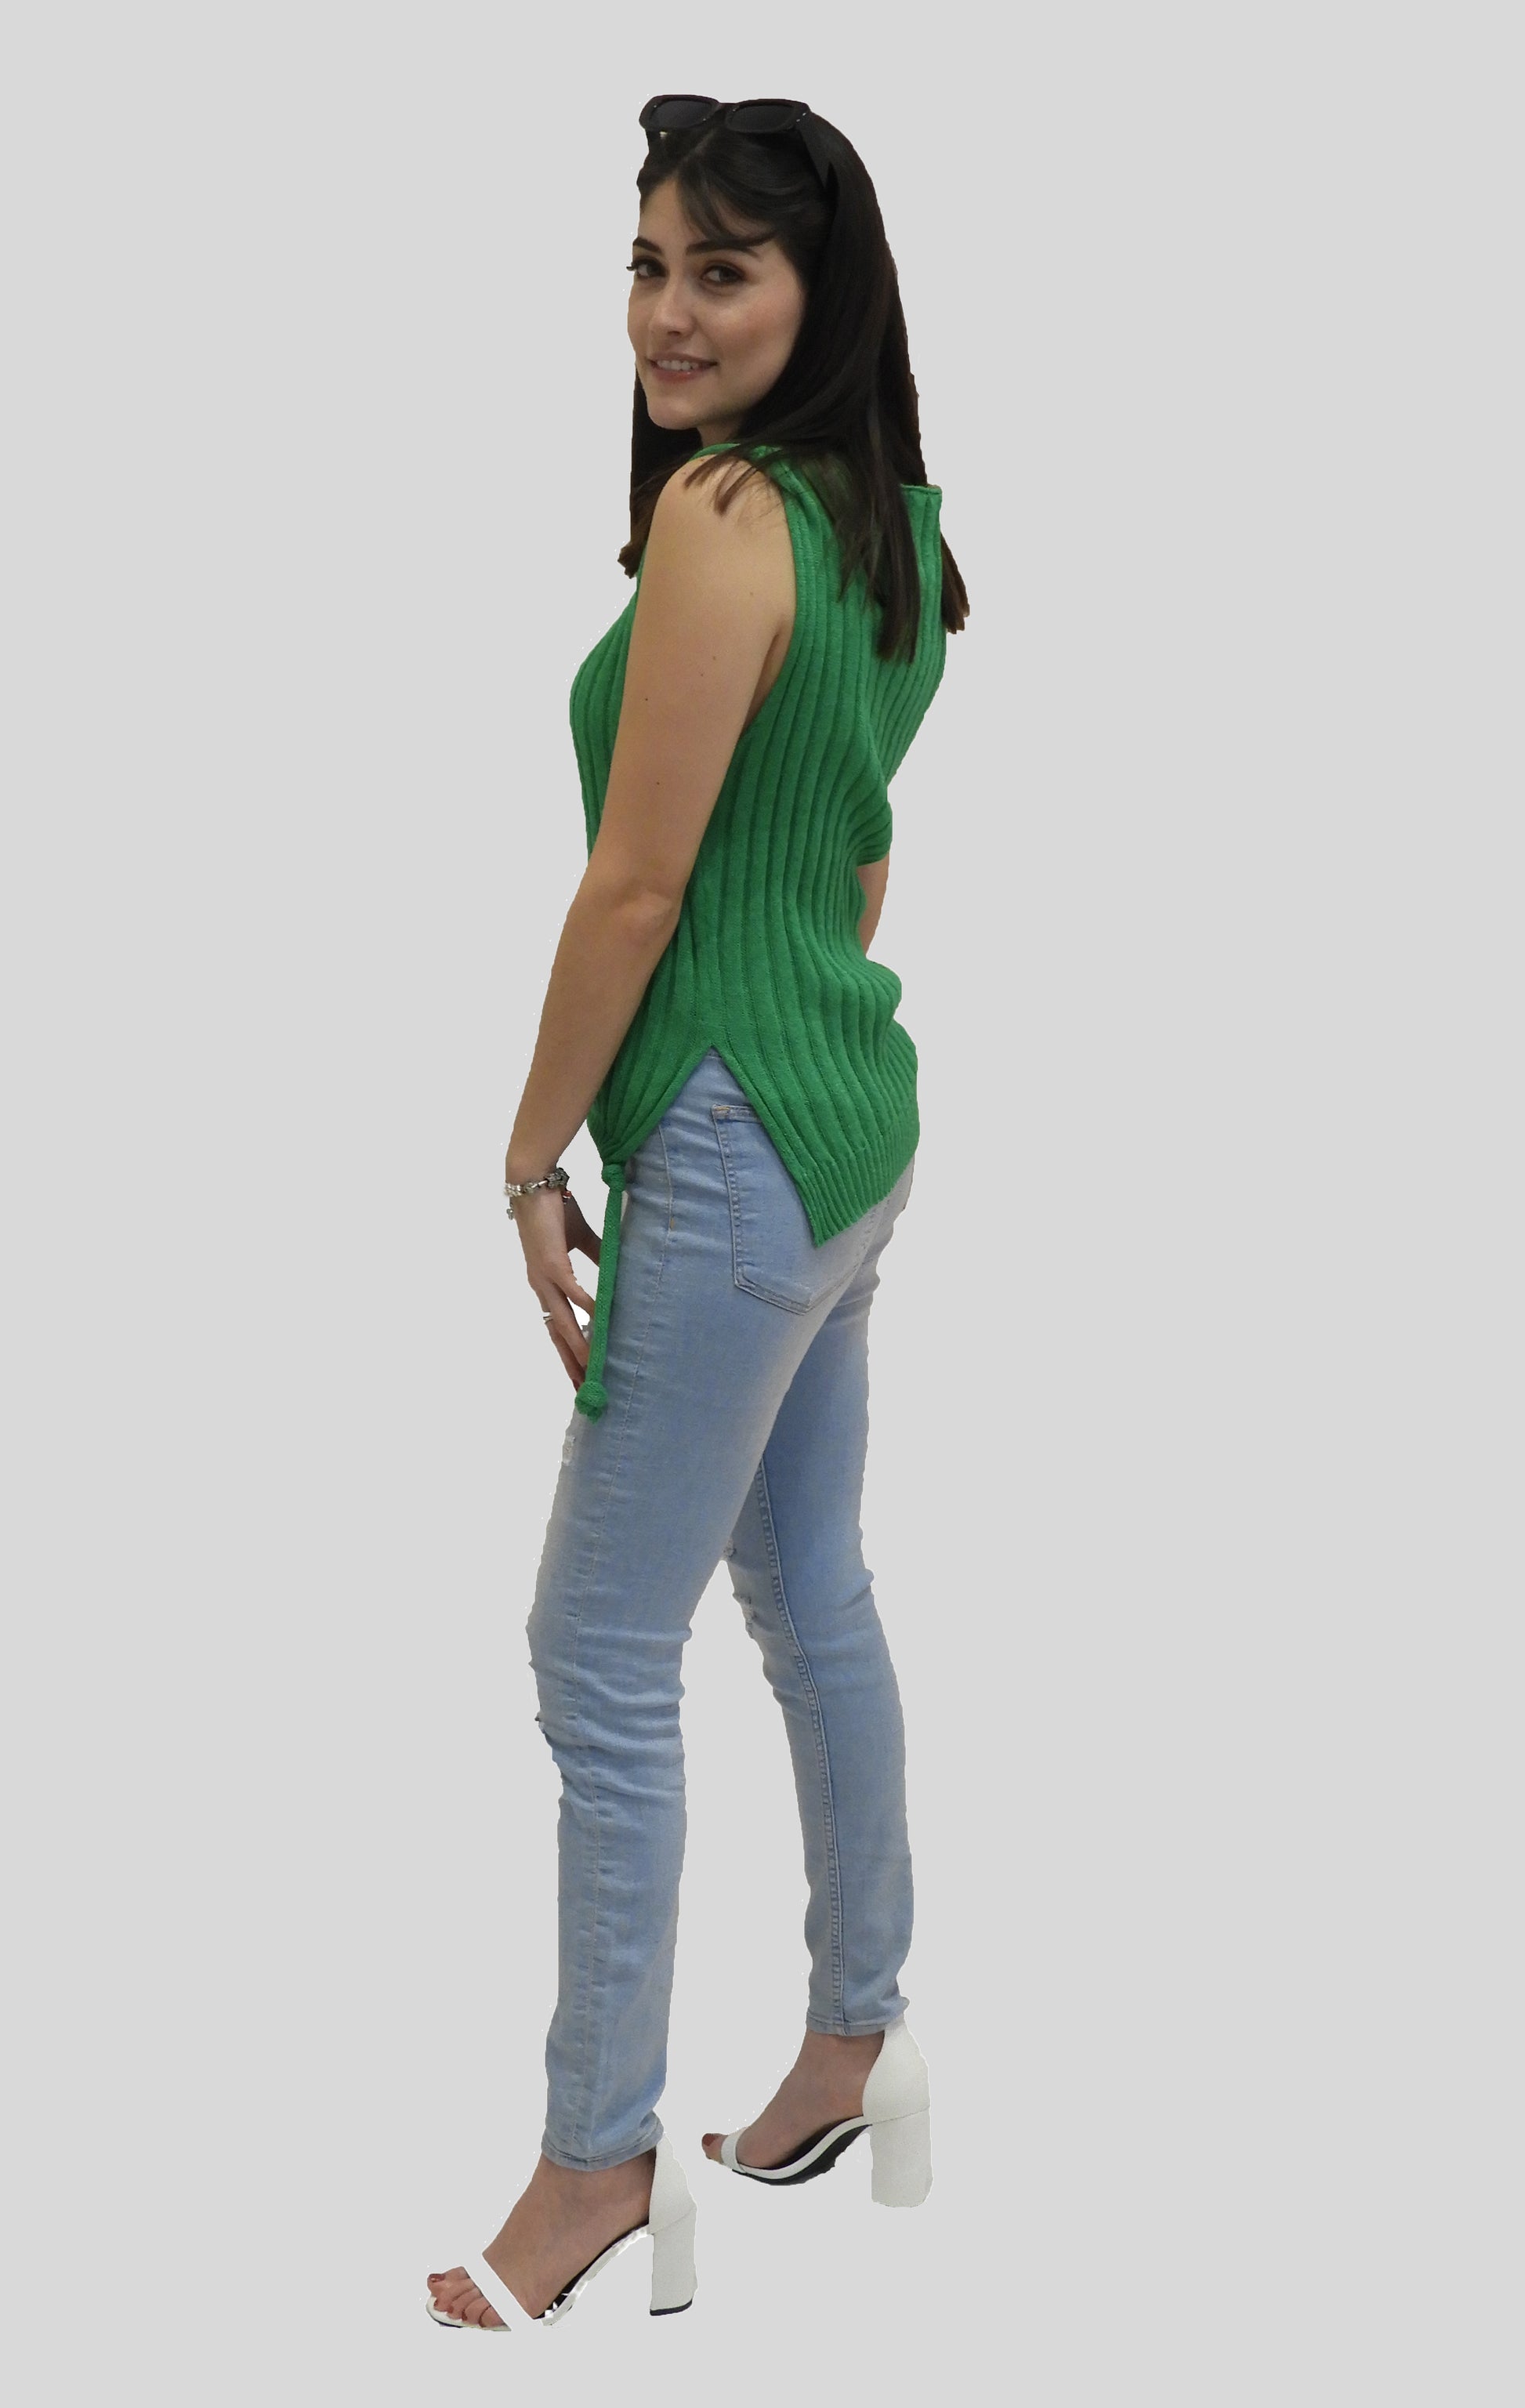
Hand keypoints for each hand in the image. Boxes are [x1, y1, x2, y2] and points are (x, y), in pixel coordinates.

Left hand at [510, 1186, 598, 1388]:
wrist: (534, 1184)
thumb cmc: (555, 1210)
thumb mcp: (581, 1239)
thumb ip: (598, 1257)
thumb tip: (618, 1272)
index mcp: (547, 1284)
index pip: (558, 1326)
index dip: (569, 1350)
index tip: (582, 1373)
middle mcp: (542, 1287)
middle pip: (557, 1334)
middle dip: (571, 1362)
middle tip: (584, 1389)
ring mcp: (545, 1278)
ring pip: (562, 1321)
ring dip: (577, 1346)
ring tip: (592, 1367)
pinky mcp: (552, 1264)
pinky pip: (572, 1293)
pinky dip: (585, 1309)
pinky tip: (598, 1324)